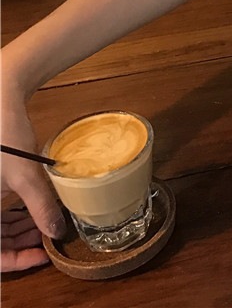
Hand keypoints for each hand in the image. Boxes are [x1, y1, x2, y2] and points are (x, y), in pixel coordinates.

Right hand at [1, 79, 64, 271]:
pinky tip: (35, 211)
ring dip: (19, 229)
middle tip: (52, 237)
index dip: (16, 261)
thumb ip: (41, 207)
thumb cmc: (5, 139)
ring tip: (49, 224)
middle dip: (22, 243)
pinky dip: (14, 215)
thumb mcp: (26, 176)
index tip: (44, 255)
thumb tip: (58, 233)